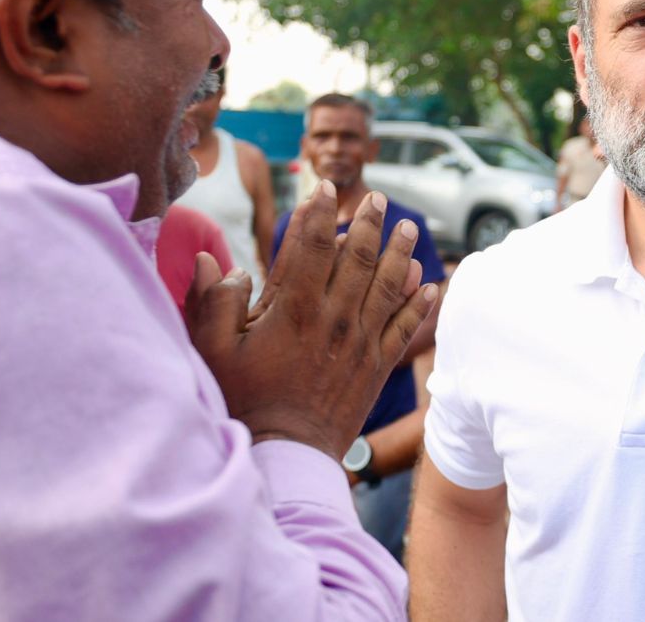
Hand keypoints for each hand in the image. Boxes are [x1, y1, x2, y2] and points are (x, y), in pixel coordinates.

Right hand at [185, 181, 436, 460]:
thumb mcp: (214, 351)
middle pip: (358, 258)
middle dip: (368, 223)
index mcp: (294, 308)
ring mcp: (360, 342)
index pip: (310, 245)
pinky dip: (420, 304)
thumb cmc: (245, 402)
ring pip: (388, 286)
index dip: (319, 212)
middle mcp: (334, 318)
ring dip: (401, 254)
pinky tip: (431, 284)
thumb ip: (213, 302)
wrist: (287, 456)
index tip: (326, 188)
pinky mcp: (377, 367)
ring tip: (409, 229)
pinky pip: (405, 328)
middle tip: (377, 199)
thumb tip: (216, 262)